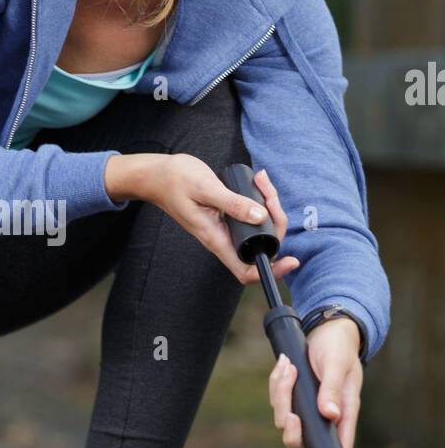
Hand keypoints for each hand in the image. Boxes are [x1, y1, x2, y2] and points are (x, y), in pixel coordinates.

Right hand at [124, 154, 298, 285]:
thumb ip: (233, 204)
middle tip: (269, 194)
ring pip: (259, 228)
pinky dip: (261, 201)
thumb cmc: (174, 181)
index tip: (291, 260)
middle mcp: (222, 237)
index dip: (271, 271)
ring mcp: (225, 228)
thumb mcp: (205, 188)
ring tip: (262, 182)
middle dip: (276, 221)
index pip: (246, 270)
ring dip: (269, 207)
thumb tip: (261, 218)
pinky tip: (258, 183)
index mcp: (215, 238)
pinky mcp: (226, 216)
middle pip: (261, 246)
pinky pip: (251, 215)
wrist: (157, 176)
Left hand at [269, 317, 362, 447]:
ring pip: (283, 418)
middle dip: (288, 419)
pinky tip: (285, 365)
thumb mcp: (339, 364)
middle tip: (288, 386)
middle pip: (298, 441)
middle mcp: (324, 419)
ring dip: (281, 391)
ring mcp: (307, 411)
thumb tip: (330, 414)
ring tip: (290, 365)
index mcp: (343, 415)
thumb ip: (334, 389)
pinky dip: (277, 383)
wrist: (329, 331)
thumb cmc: (340, 350)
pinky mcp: (293, 401)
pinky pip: (277, 400)